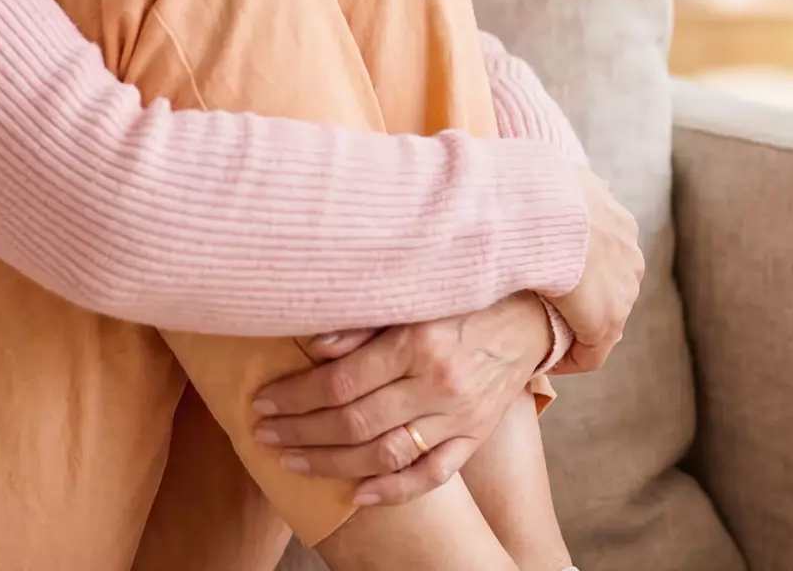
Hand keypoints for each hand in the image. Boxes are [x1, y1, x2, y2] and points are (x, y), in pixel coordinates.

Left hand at [251, 292, 553, 505]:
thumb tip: (315, 346)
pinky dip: (394, 491)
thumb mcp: (413, 295)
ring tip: (292, 462)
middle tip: (264, 434)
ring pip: (385, 454)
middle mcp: (437, 384)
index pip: (340, 382)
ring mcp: (458, 416)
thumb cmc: (460, 298)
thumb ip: (364, 322)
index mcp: (416, 343)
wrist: (530, 315)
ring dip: (331, 464)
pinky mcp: (474, 436)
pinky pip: (433, 475)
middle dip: (301, 431)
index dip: (295, 396)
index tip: (262, 401)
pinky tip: (357, 496)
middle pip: (354, 422)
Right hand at [551, 164, 643, 374]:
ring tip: (546, 335)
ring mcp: (622, 290)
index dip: (581, 272)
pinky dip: (572, 359)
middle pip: (611, 288)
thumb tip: (547, 174)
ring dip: (577, 328)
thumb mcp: (549, 175)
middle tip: (551, 311)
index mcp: (617, 221)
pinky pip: (592, 352)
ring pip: (602, 320)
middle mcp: (629, 256)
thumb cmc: (533, 189)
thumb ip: (556, 183)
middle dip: (584, 302)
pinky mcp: (606, 322)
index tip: (553, 282)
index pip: (605, 254)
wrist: (542, 210)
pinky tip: (549, 361)